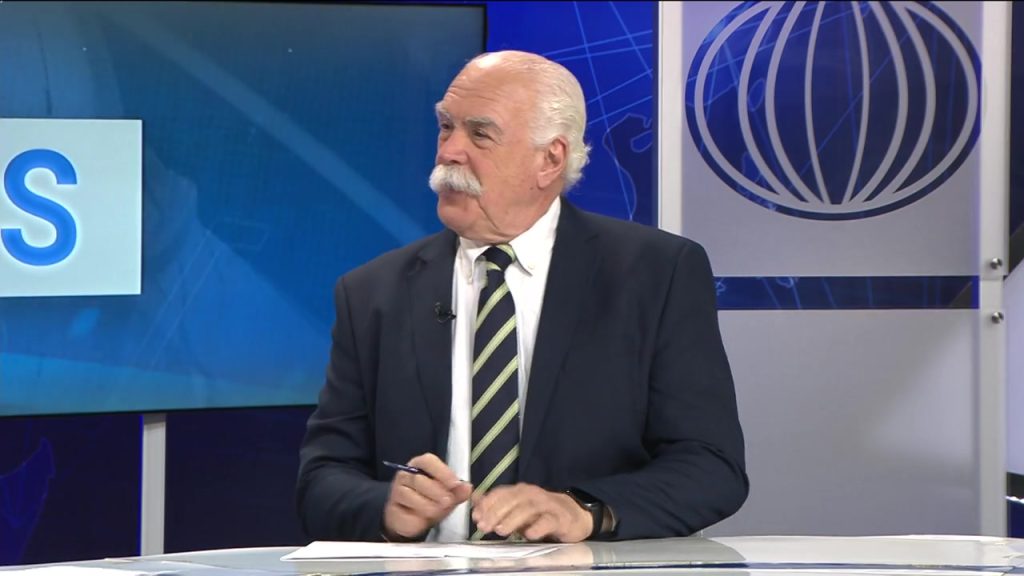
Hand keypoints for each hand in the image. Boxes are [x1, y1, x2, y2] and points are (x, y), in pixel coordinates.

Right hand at [383, 453, 471, 539]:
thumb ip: (457, 491)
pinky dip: (418, 518)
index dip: (443, 472)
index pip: (428, 461)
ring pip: (412, 496)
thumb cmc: (429, 501)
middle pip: (420, 479)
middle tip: (448, 502)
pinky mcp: (392, 508)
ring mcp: (396, 491)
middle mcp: (405, 475)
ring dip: (428, 506)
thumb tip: (467, 488)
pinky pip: (406, 512)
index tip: (455, 484)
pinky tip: (422, 518)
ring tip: (437, 511)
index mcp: (420, 465)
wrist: (410, 519)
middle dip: (438, 492)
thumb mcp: (447, 495)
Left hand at [471, 483, 591, 541]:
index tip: (476, 517)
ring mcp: (547, 505)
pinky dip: (538, 527)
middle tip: (484, 526)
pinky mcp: (560, 518)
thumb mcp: (518, 509)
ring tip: (501, 530)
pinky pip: (548, 521)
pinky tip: (529, 534)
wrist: (574, 515)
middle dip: (496, 513)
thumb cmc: (542, 513)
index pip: (501, 493)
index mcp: (520, 492)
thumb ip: (497, 505)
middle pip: (512, 500)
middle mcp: (532, 495)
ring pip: (528, 509)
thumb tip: (475, 501)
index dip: (487, 504)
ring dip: (512, 519)